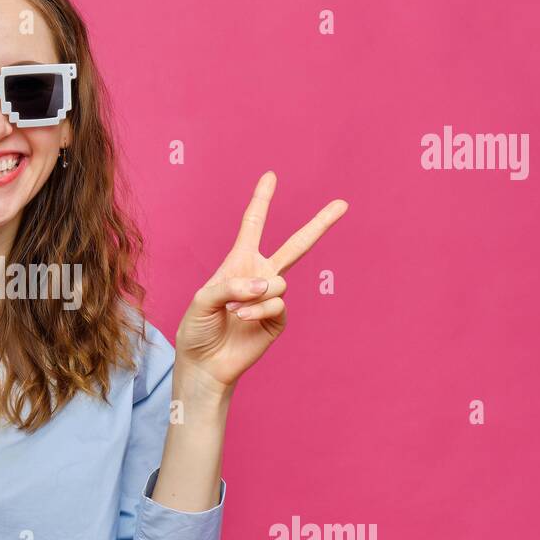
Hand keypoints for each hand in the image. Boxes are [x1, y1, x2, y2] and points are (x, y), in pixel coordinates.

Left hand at [174, 170, 347, 396]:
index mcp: (238, 262)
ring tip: (233, 311)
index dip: (261, 200)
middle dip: (320, 224)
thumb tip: (268, 284)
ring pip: (279, 282)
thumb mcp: (201, 300)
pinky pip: (278, 304)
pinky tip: (242, 319)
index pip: (253, 225)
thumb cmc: (197, 328)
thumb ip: (231, 285)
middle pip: (296, 246)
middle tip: (343, 204)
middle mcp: (259, 275)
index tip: (270, 176)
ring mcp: (271, 298)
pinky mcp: (278, 319)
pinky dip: (258, 310)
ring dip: (255, 296)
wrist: (205, 363)